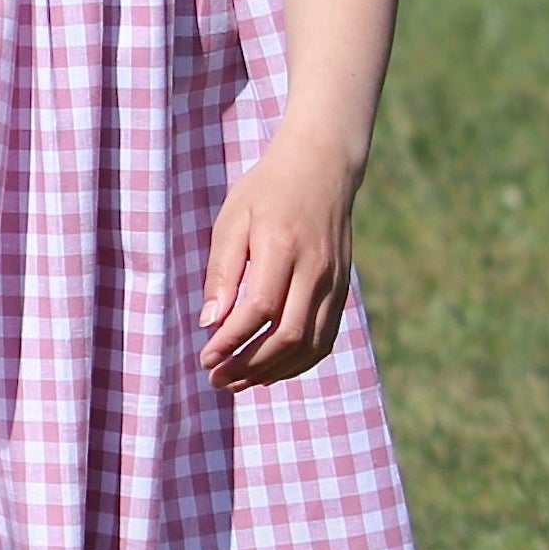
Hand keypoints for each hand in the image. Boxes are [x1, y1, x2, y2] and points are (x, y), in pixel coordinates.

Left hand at [196, 127, 358, 390]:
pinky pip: (324, 338)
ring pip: (310, 344)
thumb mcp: (233, 219)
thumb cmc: (267, 190)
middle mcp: (315, 268)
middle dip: (249, 365)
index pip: (260, 308)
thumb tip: (210, 323)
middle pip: (288, 335)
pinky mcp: (342, 290)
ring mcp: (334, 281)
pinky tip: (270, 371)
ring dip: (273, 372)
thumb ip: (222, 271)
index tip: (206, 357)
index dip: (232, 340)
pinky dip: (298, 363)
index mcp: (283, 245)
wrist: (322, 167)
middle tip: (216, 380)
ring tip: (239, 382)